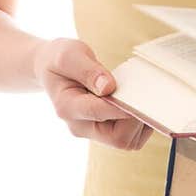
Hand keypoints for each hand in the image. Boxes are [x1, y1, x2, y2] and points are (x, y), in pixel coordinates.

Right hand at [32, 37, 153, 150]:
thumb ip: (88, 70)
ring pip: (128, 141)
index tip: (137, 94)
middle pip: (117, 137)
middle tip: (140, 94)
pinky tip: (135, 102)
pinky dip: (141, 123)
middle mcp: (80, 126)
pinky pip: (132, 137)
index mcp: (67, 107)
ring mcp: (93, 132)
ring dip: (140, 121)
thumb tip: (108, 87)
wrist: (54, 71)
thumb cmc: (61, 61)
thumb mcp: (69, 55)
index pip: (98, 112)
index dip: (121, 106)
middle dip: (135, 118)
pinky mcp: (105, 133)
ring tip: (136, 96)